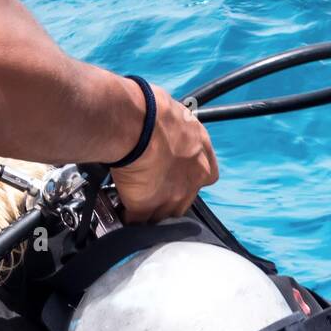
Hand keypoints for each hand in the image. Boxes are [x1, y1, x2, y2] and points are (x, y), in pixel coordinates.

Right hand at [112, 85, 218, 222]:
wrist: (134, 122)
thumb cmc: (152, 110)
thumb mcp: (176, 115)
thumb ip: (177, 133)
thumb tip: (165, 132)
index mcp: (202, 153)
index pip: (207, 176)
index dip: (191, 178)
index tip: (180, 176)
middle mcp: (191, 179)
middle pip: (184, 201)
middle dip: (169, 199)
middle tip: (152, 191)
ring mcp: (170, 197)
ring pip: (163, 216)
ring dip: (151, 213)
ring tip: (136, 205)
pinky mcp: (147, 207)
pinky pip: (138, 221)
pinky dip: (130, 219)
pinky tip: (123, 212)